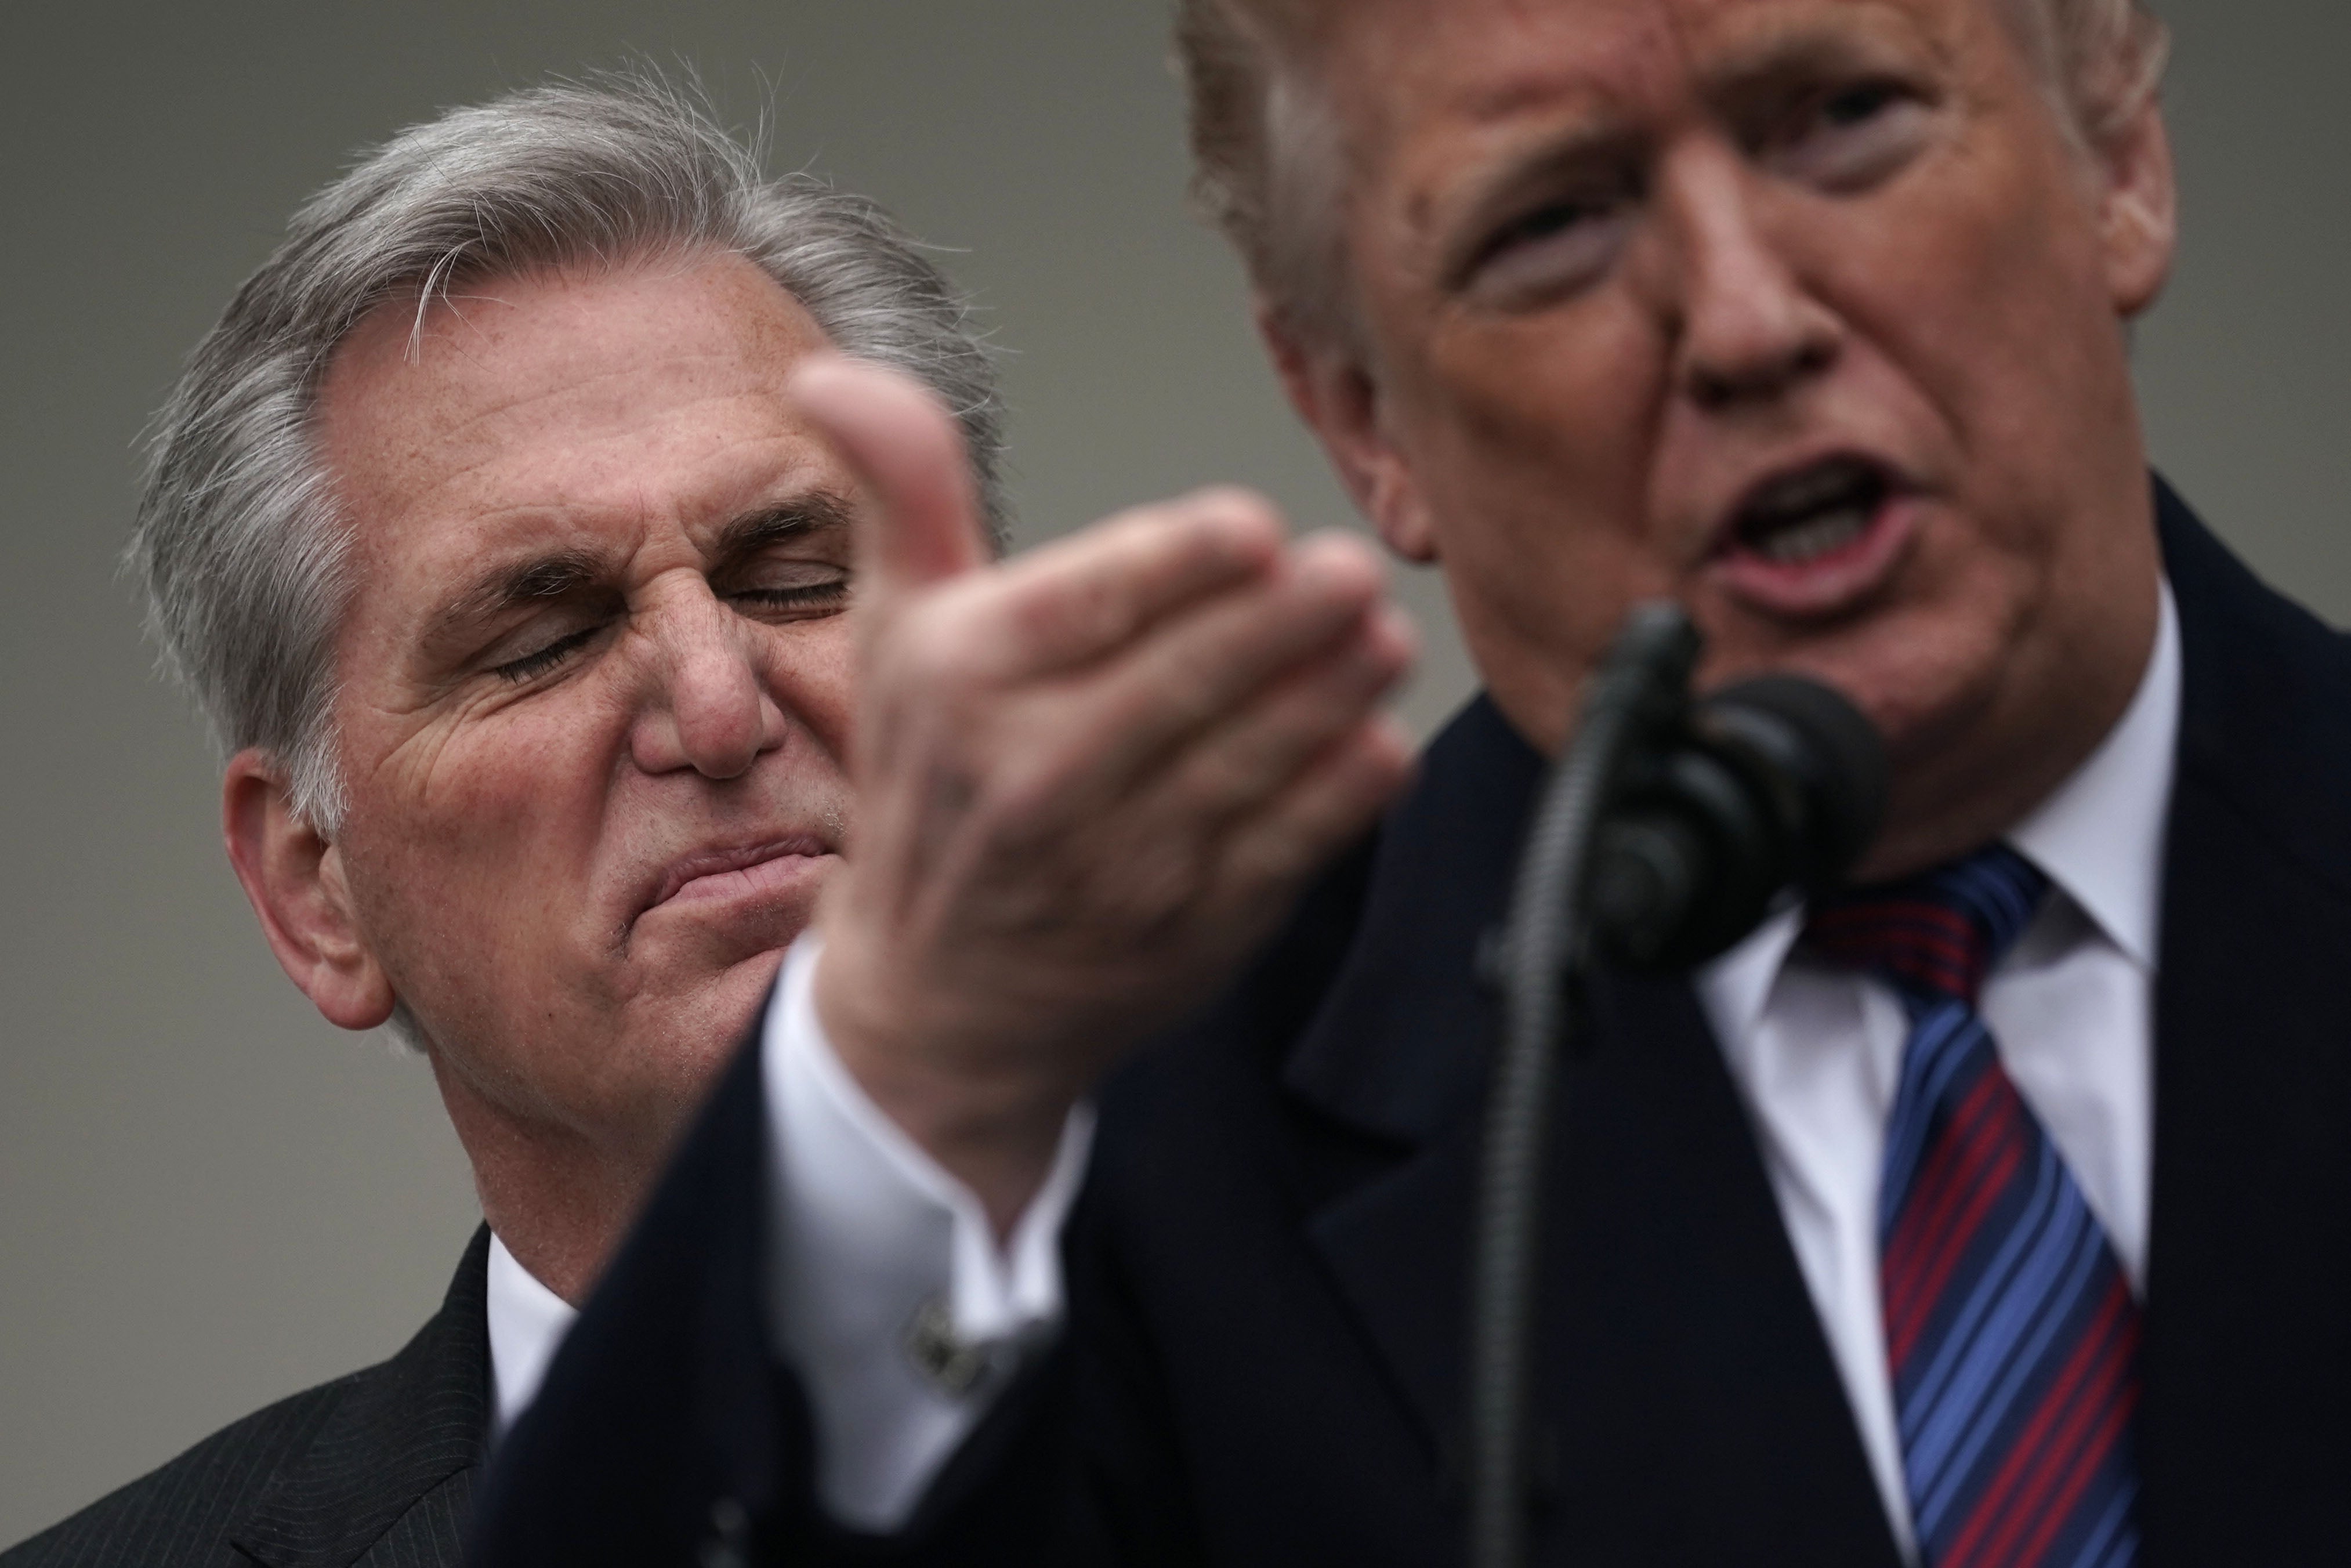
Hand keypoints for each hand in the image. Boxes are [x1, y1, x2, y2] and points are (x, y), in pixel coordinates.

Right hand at [796, 360, 1415, 1230]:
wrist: (938, 999)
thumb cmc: (930, 787)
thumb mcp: (894, 631)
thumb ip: (901, 493)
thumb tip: (830, 373)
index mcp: (960, 683)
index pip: (1090, 601)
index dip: (1184, 560)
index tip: (1252, 527)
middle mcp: (1031, 776)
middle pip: (1185, 679)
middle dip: (1284, 622)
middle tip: (1351, 570)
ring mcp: (1115, 863)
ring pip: (1248, 760)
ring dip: (1330, 694)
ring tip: (1383, 638)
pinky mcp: (1188, 929)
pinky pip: (1282, 850)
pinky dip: (1339, 798)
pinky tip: (1380, 744)